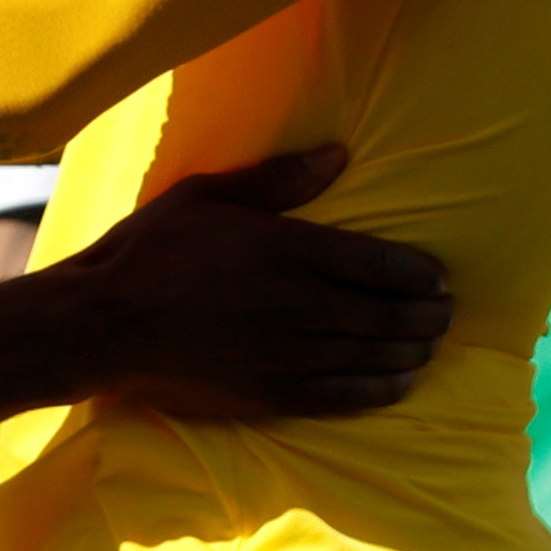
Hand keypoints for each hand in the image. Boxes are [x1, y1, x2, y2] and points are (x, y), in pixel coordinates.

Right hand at [42, 147, 449, 417]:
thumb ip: (279, 179)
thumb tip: (340, 154)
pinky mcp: (269, 394)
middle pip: (386, 314)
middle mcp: (297, 305)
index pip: (378, 263)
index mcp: (286, 250)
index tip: (439, 277)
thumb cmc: (150, 250)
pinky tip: (399, 383)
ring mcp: (286, 355)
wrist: (103, 325)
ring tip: (430, 345)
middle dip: (427, 315)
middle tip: (447, 313)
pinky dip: (378, 389)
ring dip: (411, 351)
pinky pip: (341, 396)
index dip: (418, 273)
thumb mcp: (206, 195)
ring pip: (372, 356)